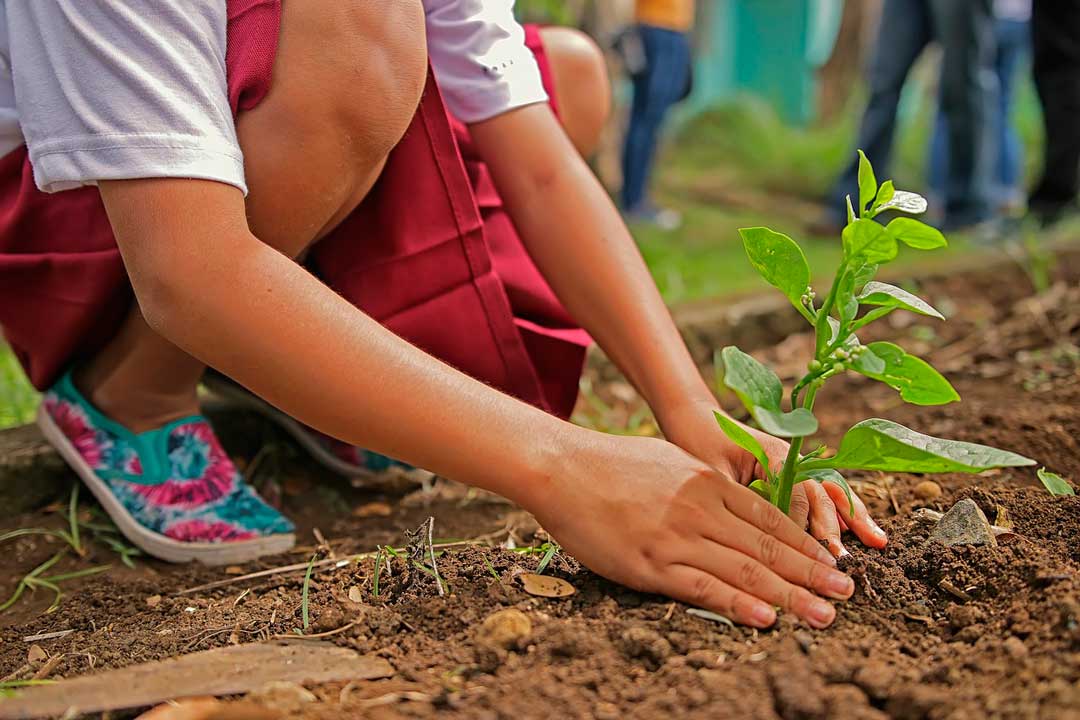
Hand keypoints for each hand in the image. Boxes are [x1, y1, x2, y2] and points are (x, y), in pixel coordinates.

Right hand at [526, 430, 854, 628]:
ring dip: (790, 595)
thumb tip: (732, 502)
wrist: (562, 467)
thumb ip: (704, 484)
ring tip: (823, 614)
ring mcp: (677, 537)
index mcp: (708, 482)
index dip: (806, 544)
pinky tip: (766, 618)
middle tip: (846, 593)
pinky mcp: (650, 563)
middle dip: (812, 573)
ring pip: (745, 571)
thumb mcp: (670, 461)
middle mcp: (701, 509)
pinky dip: (738, 605)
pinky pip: (703, 588)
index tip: (832, 562)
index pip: (770, 519)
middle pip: (768, 547)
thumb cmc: (612, 463)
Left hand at [656, 399, 887, 556]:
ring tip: (877, 541)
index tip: (804, 555)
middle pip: (820, 494)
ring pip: (830, 492)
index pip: (796, 494)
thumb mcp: (712, 472)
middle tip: (842, 560)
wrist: (696, 418)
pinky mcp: (793, 473)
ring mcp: (796, 465)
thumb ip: (737, 497)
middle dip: (833, 528)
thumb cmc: (698, 444)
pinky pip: (823, 493)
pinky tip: (865, 531)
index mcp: (773, 454)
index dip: (801, 525)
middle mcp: (791, 458)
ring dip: (852, 517)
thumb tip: (753, 535)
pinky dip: (844, 511)